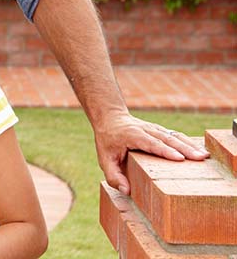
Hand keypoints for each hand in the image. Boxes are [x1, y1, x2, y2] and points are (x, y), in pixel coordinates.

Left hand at [94, 110, 208, 193]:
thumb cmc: (107, 141)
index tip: (179, 159)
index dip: (165, 151)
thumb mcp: (104, 158)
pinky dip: (187, 142)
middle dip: (184, 148)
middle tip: (199, 158)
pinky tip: (198, 150)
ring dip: (189, 145)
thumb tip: (127, 191)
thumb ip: (113, 175)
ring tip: (204, 156)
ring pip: (173, 136)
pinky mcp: (159, 130)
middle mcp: (145, 130)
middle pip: (167, 138)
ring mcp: (154, 128)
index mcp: (132, 136)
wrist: (110, 117)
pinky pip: (174, 135)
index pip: (150, 143)